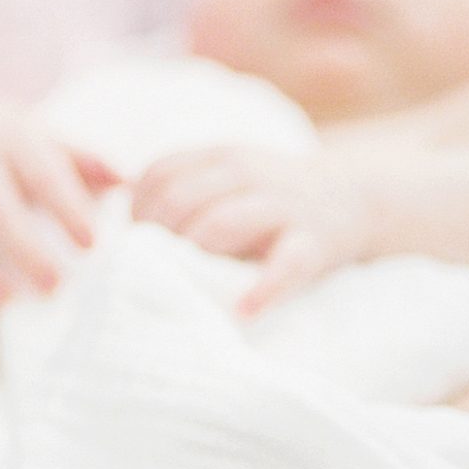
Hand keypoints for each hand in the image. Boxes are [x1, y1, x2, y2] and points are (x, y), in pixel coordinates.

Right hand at [0, 97, 117, 305]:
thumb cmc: (10, 145)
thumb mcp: (45, 140)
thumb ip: (84, 160)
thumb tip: (128, 181)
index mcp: (12, 143)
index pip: (43, 174)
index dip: (67, 207)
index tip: (92, 243)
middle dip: (25, 248)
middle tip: (57, 286)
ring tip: (5, 302)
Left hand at [130, 145, 370, 312]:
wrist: (352, 200)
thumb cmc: (270, 200)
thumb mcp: (227, 177)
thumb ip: (180, 190)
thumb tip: (116, 229)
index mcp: (220, 156)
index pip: (158, 175)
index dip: (137, 213)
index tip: (137, 244)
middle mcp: (248, 172)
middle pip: (180, 201)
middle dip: (157, 240)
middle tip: (154, 272)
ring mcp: (282, 206)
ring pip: (220, 225)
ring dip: (192, 258)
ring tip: (182, 286)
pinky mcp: (313, 243)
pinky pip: (284, 266)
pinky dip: (261, 290)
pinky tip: (240, 312)